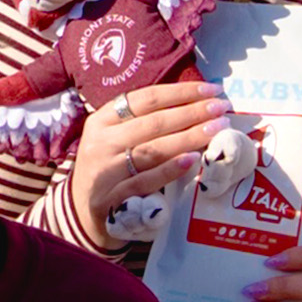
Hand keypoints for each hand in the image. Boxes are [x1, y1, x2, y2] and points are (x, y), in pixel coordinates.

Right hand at [63, 74, 229, 233]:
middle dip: (192, 112)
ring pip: (152, 149)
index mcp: (101, 120)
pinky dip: (169, 170)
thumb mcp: (114, 139)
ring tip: (216, 129)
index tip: (211, 89)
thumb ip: (143, 122)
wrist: (81, 212)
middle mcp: (101, 142)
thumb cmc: (107, 169)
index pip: (145, 99)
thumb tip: (193, 103)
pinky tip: (192, 160)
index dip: (180, 92)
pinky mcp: (110, 198)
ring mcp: (104, 171)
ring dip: (188, 137)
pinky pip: (145, 181)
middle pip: (153, 122)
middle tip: (221, 107)